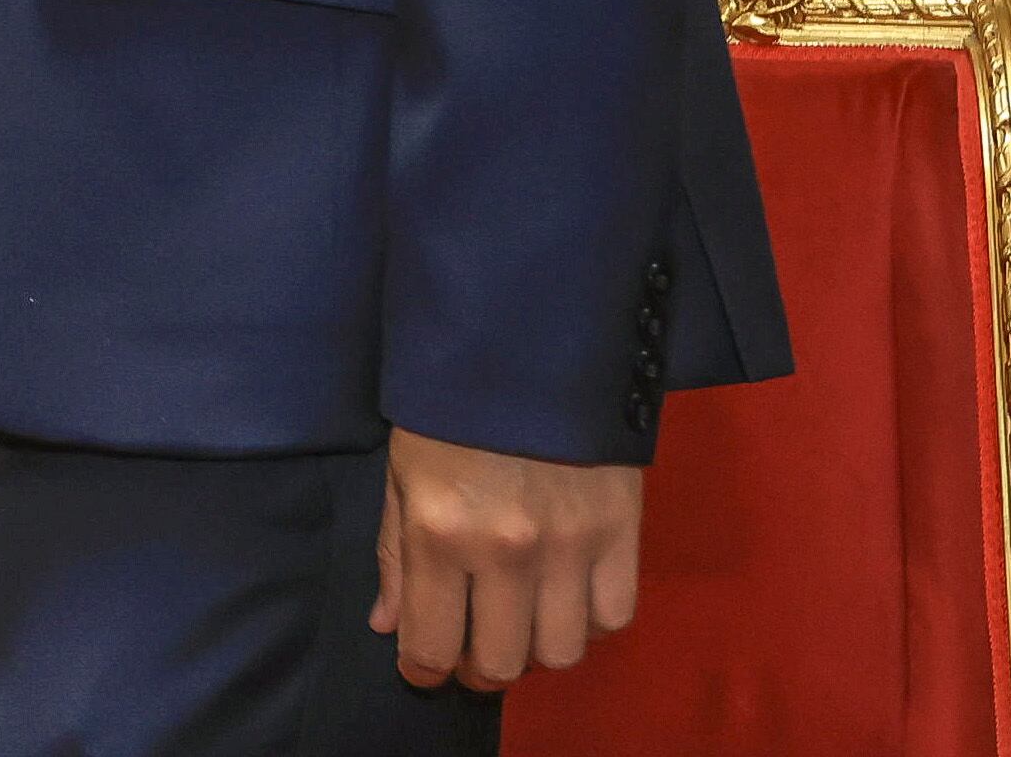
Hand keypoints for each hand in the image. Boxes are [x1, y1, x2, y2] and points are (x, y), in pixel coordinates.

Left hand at [370, 428, 640, 689]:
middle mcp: (506, 551)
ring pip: (560, 652)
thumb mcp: (401, 472)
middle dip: (478, 668)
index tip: (423, 667)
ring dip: (536, 649)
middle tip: (472, 648)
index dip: (424, 670)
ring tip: (521, 620)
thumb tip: (388, 626)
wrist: (525, 340)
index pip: (432, 645)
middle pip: (502, 663)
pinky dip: (588, 621)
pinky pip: (613, 616)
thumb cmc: (448, 405)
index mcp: (439, 533)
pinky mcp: (622, 532)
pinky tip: (566, 597)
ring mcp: (570, 545)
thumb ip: (395, 556)